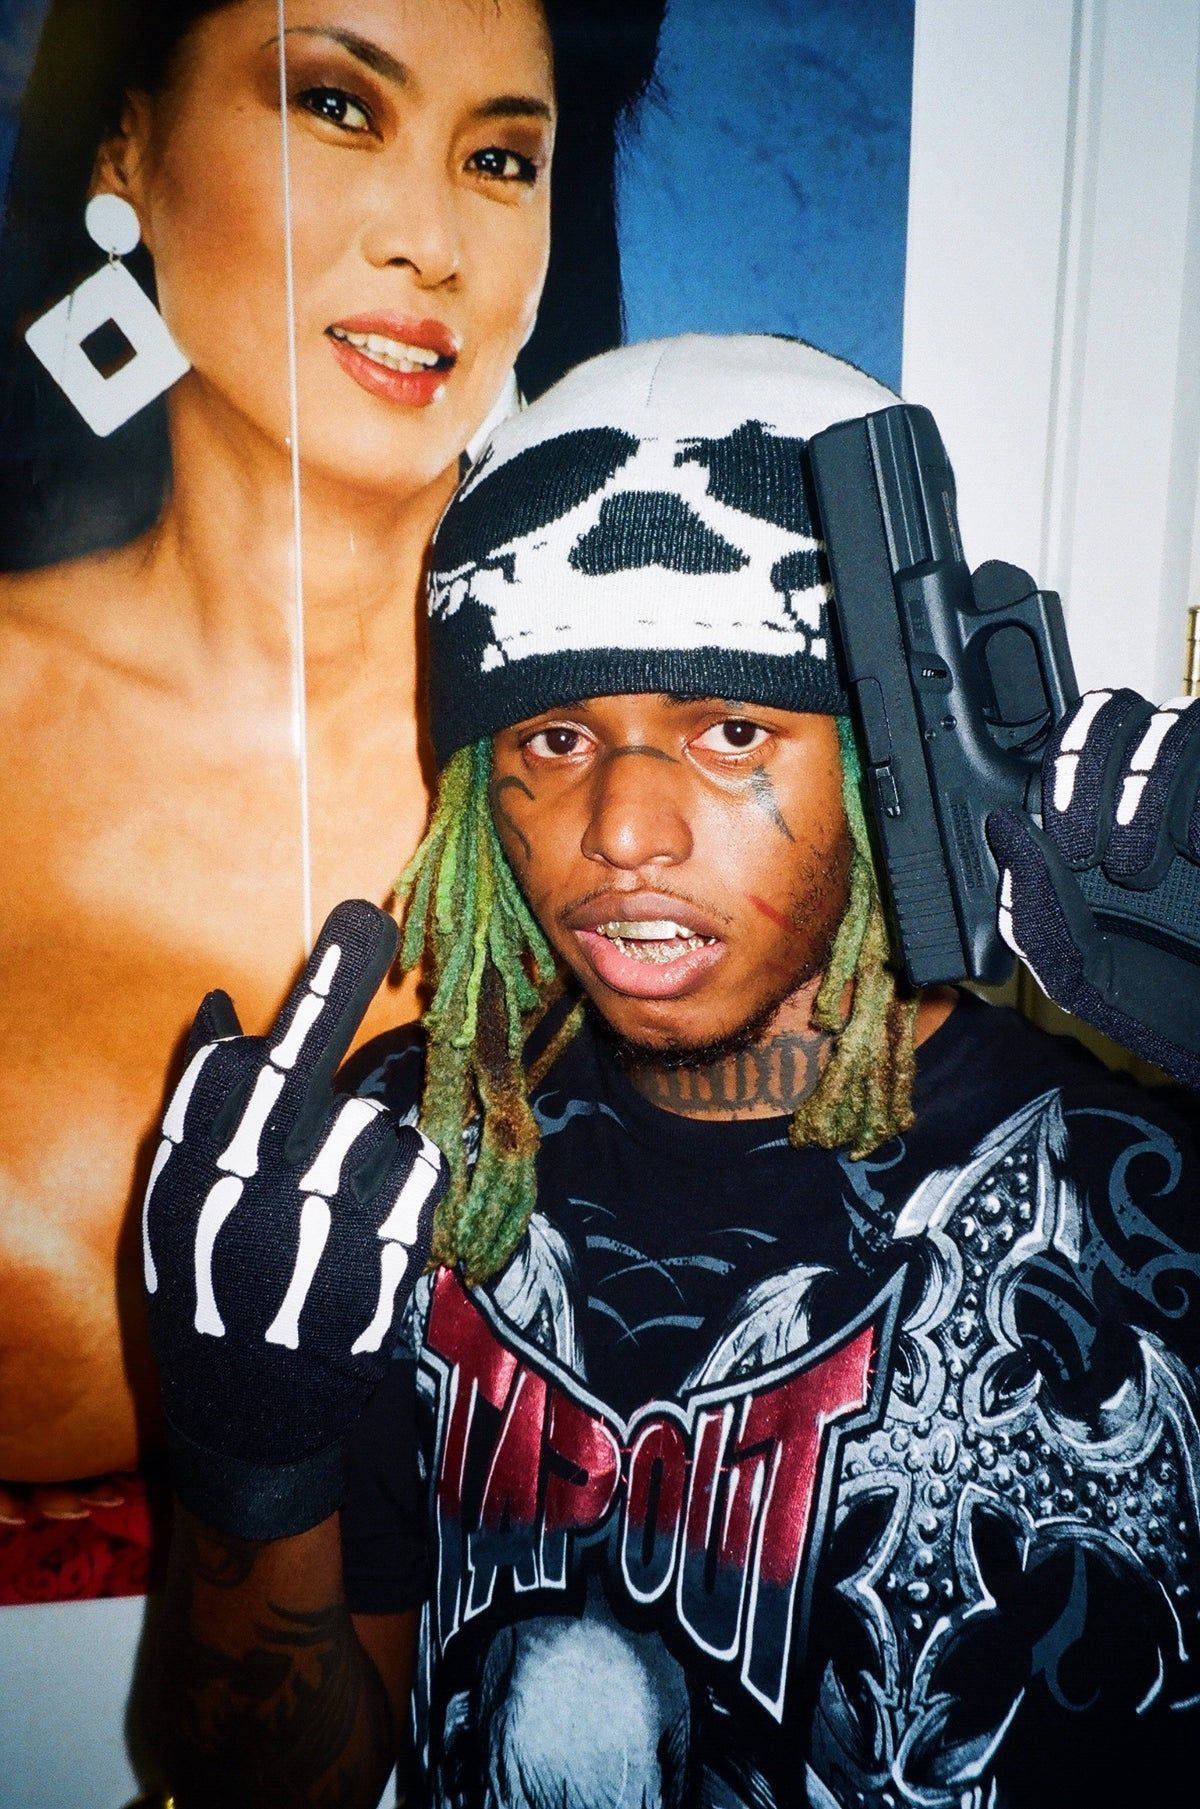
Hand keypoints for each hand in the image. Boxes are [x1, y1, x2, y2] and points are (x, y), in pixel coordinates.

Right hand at [142, 899, 443, 1539]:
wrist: (250, 1415)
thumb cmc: (207, 1287)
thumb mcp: (175, 1203)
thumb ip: (199, 1105)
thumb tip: (224, 1006)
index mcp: (193, 1175)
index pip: (239, 1062)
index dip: (300, 996)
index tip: (350, 919)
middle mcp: (249, 1197)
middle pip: (302, 1068)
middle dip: (337, 983)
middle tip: (368, 915)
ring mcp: (318, 1232)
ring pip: (372, 1130)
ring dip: (368, 1144)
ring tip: (333, 1202)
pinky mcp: (377, 1265)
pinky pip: (416, 1181)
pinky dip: (408, 1185)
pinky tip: (374, 1222)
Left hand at [986, 689, 1199, 1087]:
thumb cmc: (1157, 999)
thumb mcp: (1078, 972)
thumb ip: (1033, 911)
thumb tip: (1004, 826)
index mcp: (1092, 820)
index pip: (1061, 742)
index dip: (1053, 766)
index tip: (1055, 834)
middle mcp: (1146, 788)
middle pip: (1107, 708)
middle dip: (1084, 772)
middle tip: (1083, 850)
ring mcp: (1197, 788)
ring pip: (1170, 722)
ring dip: (1143, 794)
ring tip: (1139, 871)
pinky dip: (1196, 812)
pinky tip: (1196, 856)